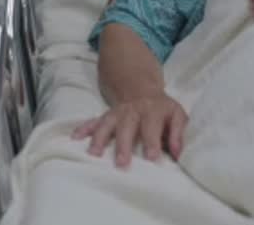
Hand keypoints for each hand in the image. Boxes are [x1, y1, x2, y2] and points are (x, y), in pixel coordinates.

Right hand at [72, 92, 187, 167]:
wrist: (141, 90)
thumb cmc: (161, 108)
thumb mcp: (177, 114)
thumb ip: (178, 133)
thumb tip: (178, 153)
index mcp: (153, 110)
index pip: (152, 127)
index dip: (152, 142)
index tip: (152, 158)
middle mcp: (133, 111)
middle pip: (127, 127)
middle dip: (123, 145)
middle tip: (121, 163)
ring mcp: (117, 113)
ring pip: (107, 124)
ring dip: (100, 139)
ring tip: (93, 154)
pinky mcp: (106, 116)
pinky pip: (94, 121)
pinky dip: (84, 128)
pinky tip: (75, 137)